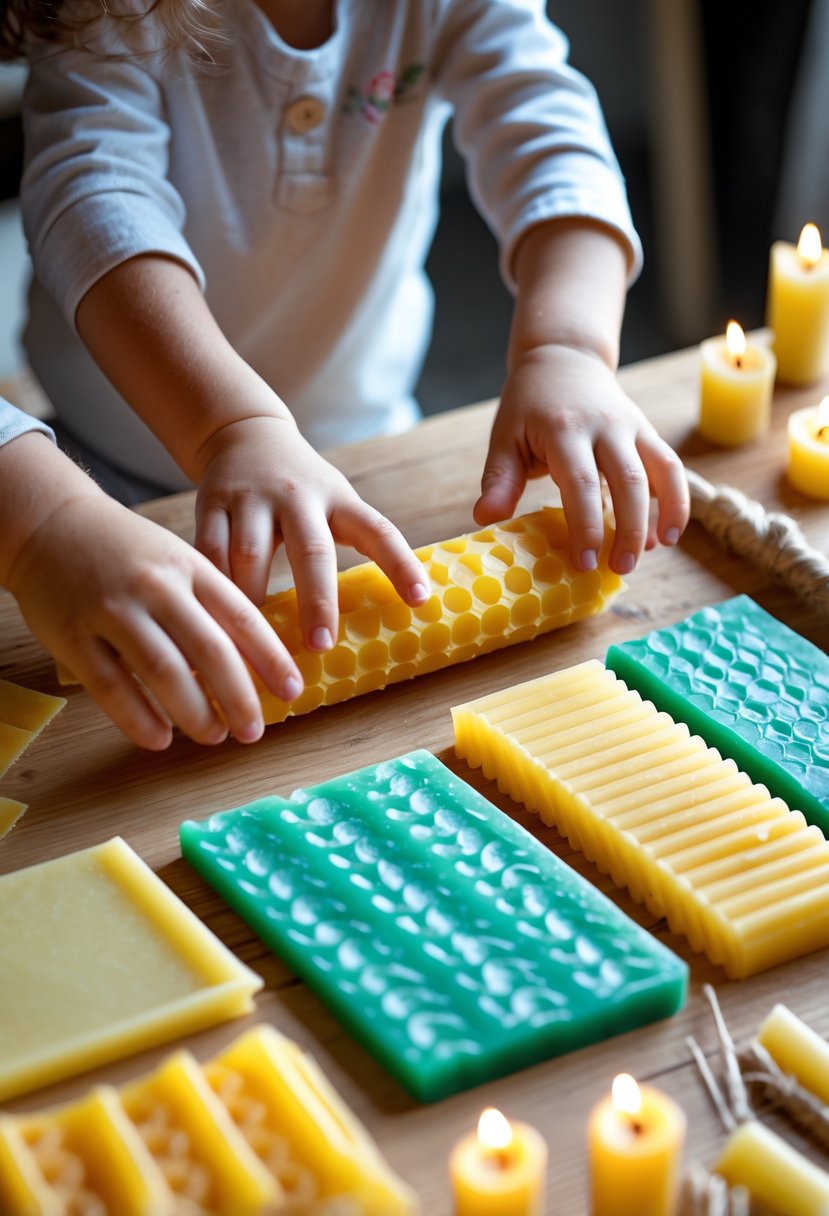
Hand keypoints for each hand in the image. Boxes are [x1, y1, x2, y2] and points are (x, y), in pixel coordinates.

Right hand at [7, 489, 303, 749]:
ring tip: (214, 736)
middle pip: (209, 649)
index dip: (271, 658)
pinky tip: (160, 739)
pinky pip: (111, 685)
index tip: (293, 690)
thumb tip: (256, 661)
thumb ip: (211, 603)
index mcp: (191, 567)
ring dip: (194, 712)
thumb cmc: (129, 551)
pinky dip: (138, 718)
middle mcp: (156, 587)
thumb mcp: (178, 560)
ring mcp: (113, 611)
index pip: (242, 617)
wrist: (52, 524)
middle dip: (238, 696)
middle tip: (253, 731)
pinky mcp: (75, 636)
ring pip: (163, 670)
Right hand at [193, 415, 429, 646]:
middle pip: (312, 551)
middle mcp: (297, 495)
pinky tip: (214, 616)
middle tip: (321, 646)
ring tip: (257, 644)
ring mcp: (252, 497)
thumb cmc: (302, 489)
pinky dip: (213, 586)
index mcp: (339, 499)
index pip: (379, 531)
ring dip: (254, 602)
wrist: (245, 433)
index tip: (419, 600)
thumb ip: (353, 543)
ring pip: (251, 555)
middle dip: (318, 601)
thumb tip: (383, 614)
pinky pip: (209, 551)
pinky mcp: (211, 502)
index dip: (401, 564)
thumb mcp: (335, 502)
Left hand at [473, 343, 689, 574]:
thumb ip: (499, 479)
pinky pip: (671, 466)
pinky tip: (667, 535)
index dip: (585, 525)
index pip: (580, 481)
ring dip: (660, 516)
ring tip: (647, 555)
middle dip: (626, 529)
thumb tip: (484, 519)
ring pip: (659, 472)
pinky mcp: (647, 432)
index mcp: (564, 428)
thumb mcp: (505, 436)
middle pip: (627, 481)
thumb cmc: (529, 406)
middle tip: (617, 569)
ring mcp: (631, 427)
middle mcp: (605, 426)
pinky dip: (676, 501)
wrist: (564, 359)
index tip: (582, 562)